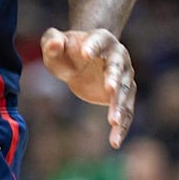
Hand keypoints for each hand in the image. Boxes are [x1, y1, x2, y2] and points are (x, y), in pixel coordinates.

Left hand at [40, 27, 134, 147]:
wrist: (82, 57)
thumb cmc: (66, 49)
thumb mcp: (54, 43)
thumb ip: (52, 41)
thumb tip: (55, 43)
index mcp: (102, 39)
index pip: (99, 40)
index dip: (93, 46)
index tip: (85, 54)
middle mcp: (119, 57)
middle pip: (118, 68)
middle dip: (114, 78)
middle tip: (110, 89)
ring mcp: (124, 77)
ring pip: (125, 93)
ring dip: (120, 106)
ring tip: (113, 121)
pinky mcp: (123, 95)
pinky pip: (126, 112)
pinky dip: (122, 126)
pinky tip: (115, 140)